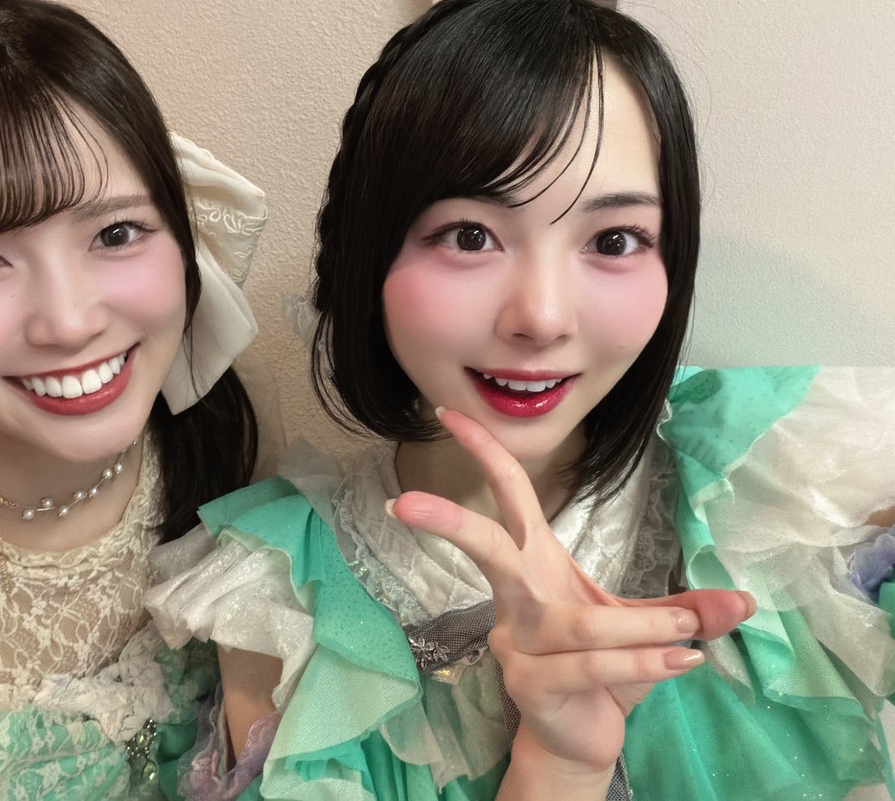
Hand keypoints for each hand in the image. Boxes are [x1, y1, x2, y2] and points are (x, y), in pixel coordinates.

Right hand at [388, 408, 752, 788]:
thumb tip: (747, 600)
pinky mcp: (529, 684)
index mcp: (536, 563)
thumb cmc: (602, 668)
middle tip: (404, 501)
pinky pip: (591, 665)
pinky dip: (644, 661)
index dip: (483, 454)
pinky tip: (682, 663)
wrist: (580, 738)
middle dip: (447, 521)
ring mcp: (516, 642)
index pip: (506, 497)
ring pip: (579, 621)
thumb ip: (689, 610)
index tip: (449, 414)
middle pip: (484, 546)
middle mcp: (516, 597)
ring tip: (689, 636)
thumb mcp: (649, 629)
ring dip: (644, 625)